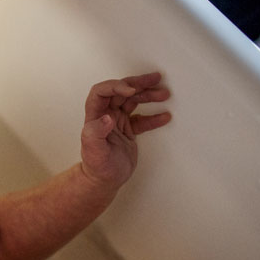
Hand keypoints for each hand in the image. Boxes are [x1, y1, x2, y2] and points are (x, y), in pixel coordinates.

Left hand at [80, 72, 170, 187]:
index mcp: (94, 116)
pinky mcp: (128, 130)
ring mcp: (117, 121)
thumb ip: (96, 133)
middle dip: (137, 83)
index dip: (115, 86)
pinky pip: (142, 119)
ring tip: (164, 94)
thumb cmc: (96, 166)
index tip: (131, 90)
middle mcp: (105, 115)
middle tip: (155, 79)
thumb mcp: (94, 151)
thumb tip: (107, 118)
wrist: (104, 180)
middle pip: (121, 92)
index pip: (102, 92)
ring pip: (133, 102)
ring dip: (148, 96)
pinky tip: (165, 116)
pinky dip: (154, 117)